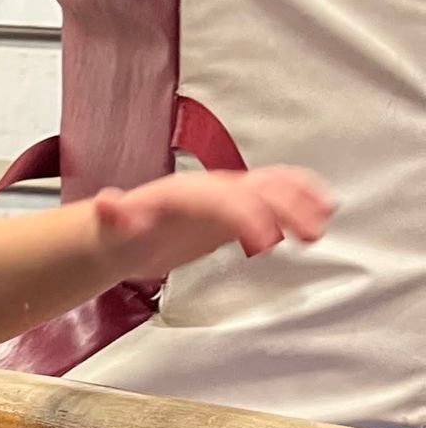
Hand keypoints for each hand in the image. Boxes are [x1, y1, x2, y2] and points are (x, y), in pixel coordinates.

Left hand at [94, 166, 333, 280]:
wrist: (125, 231)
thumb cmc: (120, 231)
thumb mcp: (111, 228)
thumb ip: (113, 217)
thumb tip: (105, 204)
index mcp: (185, 193)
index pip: (221, 199)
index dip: (245, 214)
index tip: (266, 239)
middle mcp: (210, 189)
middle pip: (255, 189)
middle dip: (284, 207)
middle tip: (310, 234)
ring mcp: (227, 196)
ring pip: (270, 189)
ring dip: (299, 201)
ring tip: (323, 222)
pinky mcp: (236, 210)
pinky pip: (273, 199)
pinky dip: (298, 202)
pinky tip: (321, 213)